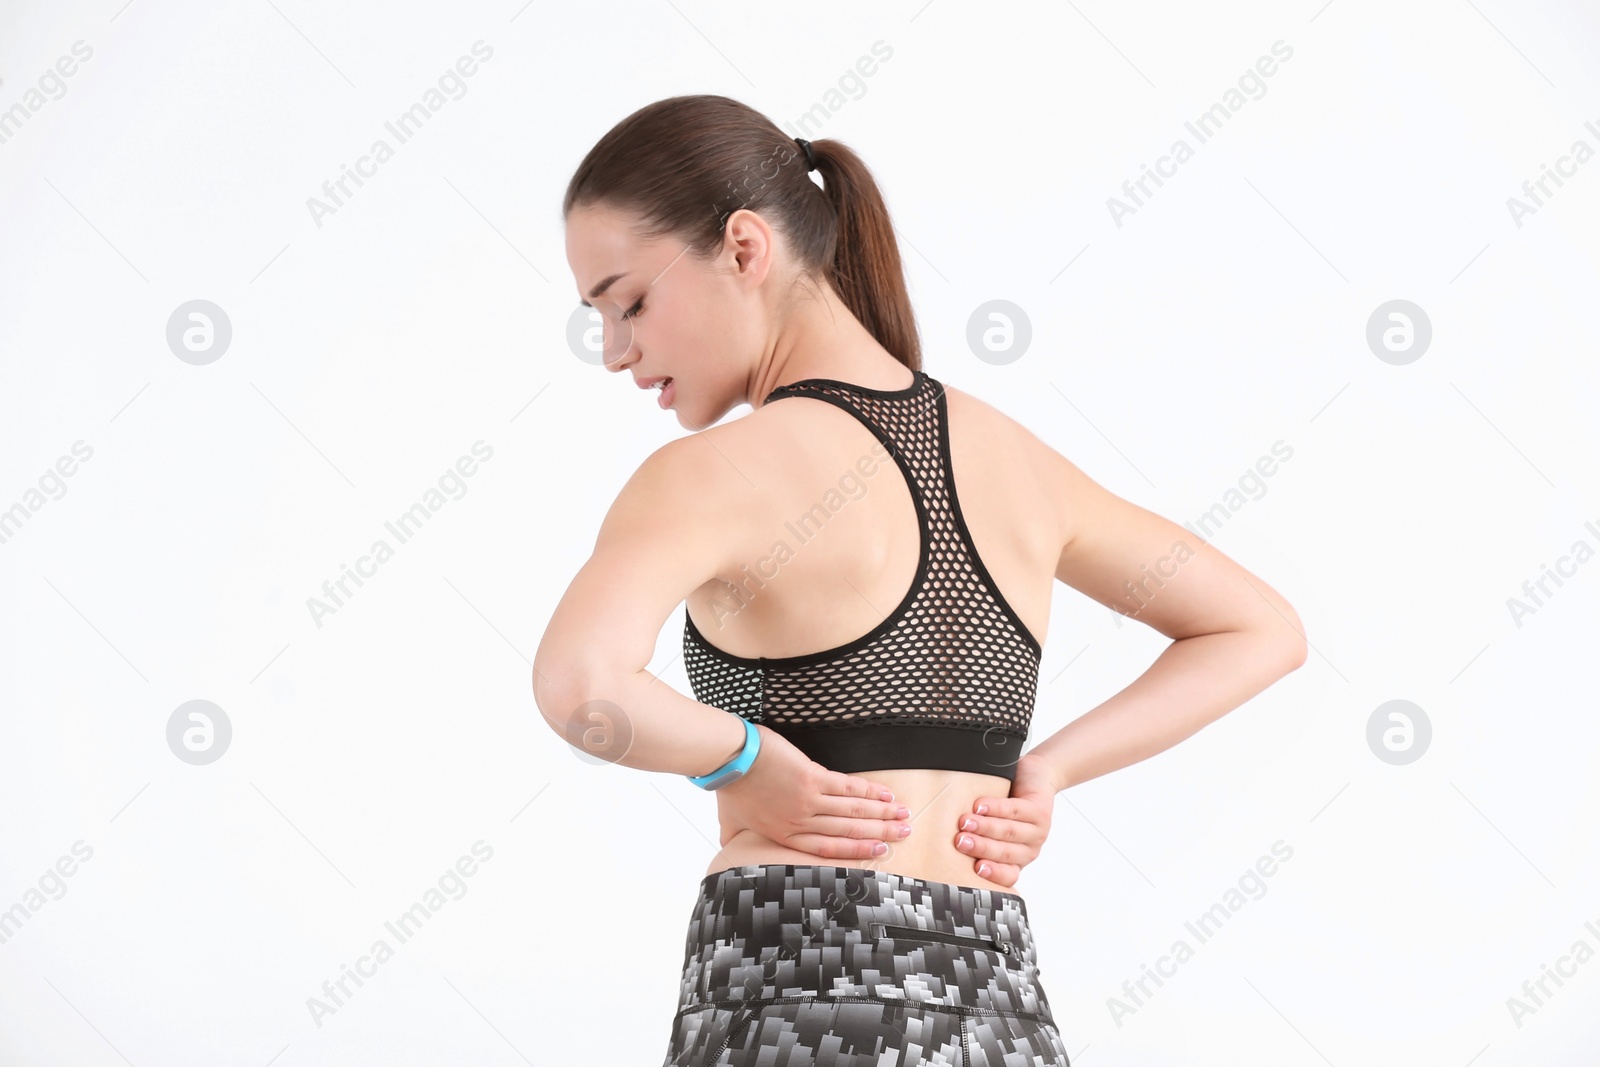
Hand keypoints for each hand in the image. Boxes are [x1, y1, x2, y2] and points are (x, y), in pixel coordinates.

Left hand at [713, 724, 911, 859]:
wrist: (729, 758)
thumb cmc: (729, 788)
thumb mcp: (730, 823)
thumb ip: (736, 839)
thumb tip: (731, 849)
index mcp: (785, 835)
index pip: (828, 848)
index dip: (857, 851)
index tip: (879, 850)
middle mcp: (800, 822)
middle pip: (847, 832)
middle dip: (880, 833)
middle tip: (904, 833)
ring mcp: (808, 801)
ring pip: (853, 812)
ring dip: (882, 814)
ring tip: (904, 815)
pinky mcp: (811, 778)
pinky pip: (847, 788)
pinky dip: (869, 792)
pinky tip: (885, 794)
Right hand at [953, 752, 1055, 886]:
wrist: (1036, 776)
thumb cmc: (1007, 803)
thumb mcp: (990, 825)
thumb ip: (974, 837)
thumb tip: (937, 840)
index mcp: (1015, 860)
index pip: (1007, 876)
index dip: (993, 874)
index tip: (976, 869)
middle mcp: (1028, 850)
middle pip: (1005, 853)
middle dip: (980, 847)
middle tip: (960, 841)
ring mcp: (1037, 831)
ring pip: (1009, 832)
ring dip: (985, 827)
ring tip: (965, 822)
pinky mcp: (1041, 810)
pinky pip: (1016, 810)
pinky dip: (996, 808)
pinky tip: (981, 805)